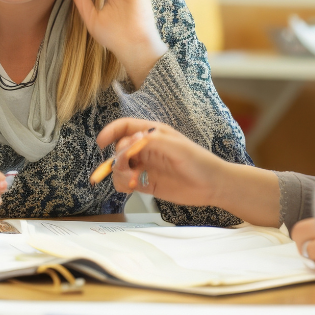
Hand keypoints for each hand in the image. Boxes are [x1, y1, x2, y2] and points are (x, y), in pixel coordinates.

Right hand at [97, 118, 281, 226]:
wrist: (213, 185)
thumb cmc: (200, 161)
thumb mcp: (176, 147)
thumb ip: (152, 141)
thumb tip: (130, 141)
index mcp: (152, 134)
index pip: (125, 127)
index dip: (110, 132)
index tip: (101, 143)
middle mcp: (146, 149)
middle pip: (118, 149)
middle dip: (118, 158)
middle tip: (128, 167)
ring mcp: (146, 166)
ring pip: (119, 167)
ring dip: (119, 173)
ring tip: (133, 180)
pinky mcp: (147, 183)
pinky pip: (125, 182)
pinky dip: (123, 185)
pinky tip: (133, 187)